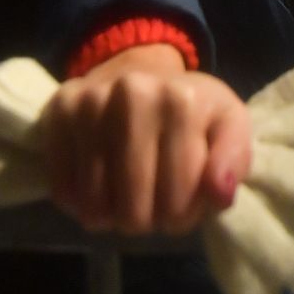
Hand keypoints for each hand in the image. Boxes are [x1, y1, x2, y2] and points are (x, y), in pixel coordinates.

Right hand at [43, 44, 252, 236]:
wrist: (139, 72)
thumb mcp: (228, 125)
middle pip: (135, 209)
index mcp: (182, 101)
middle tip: (153, 206)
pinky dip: (79, 205)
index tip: (183, 203)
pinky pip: (63, 189)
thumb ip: (235, 160)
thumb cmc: (189, 111)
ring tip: (125, 199)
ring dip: (112, 217)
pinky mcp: (58, 111)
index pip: (180, 201)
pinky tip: (96, 190)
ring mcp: (90, 102)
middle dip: (148, 221)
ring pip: (96, 205)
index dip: (184, 217)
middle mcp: (133, 95)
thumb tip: (220, 195)